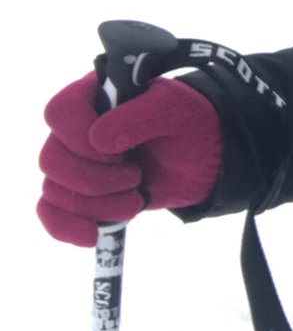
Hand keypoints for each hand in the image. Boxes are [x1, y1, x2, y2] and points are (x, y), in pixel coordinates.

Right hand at [38, 71, 221, 244]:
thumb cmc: (188, 122)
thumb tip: (98, 139)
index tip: (119, 152)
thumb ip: (140, 116)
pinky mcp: (78, 191)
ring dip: (96, 205)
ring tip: (137, 200)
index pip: (61, 111)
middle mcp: (76, 127)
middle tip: (135, 177)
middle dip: (95, 179)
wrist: (203, 157)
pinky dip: (67, 227)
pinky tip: (93, 236)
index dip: (80, 137)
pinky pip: (51, 212)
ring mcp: (74, 161)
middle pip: (53, 158)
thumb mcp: (175, 110)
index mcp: (95, 94)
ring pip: (54, 189)